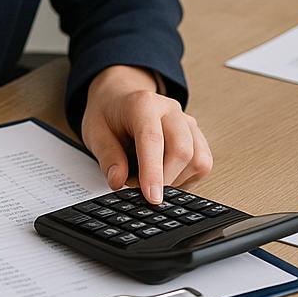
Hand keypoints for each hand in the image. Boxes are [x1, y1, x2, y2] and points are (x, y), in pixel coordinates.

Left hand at [80, 65, 212, 205]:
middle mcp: (170, 110)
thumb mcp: (95, 132)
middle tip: (142, 193)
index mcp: (142, 104)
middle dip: (165, 180)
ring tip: (151, 179)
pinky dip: (186, 179)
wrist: (120, 99)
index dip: (153, 171)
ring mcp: (187, 122)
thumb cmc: (109, 114)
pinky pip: (203, 164)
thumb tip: (118, 181)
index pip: (152, 139)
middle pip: (181, 150)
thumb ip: (107, 156)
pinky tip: (166, 176)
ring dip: (176, 181)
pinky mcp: (197, 136)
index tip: (151, 197)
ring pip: (197, 160)